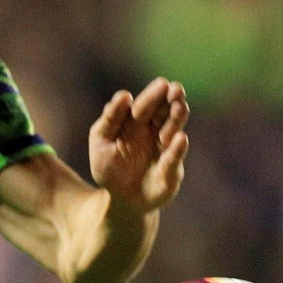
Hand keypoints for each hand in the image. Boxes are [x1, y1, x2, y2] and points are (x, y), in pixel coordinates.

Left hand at [89, 77, 189, 211]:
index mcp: (136, 123)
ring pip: (172, 131)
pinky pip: (173, 159)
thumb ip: (110, 119)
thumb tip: (125, 95)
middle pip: (163, 114)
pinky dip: (177, 149)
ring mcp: (165, 150)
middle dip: (170, 100)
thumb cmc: (109, 167)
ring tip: (179, 106)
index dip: (152, 95)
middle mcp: (154, 133)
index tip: (162, 84)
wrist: (121, 198)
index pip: (144, 106)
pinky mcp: (171, 171)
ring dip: (176, 118)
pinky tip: (181, 138)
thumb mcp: (101, 140)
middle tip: (176, 88)